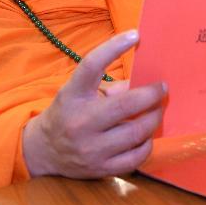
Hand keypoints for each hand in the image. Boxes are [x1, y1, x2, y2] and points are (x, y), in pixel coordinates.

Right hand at [22, 30, 164, 178]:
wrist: (44, 151)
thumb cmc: (69, 113)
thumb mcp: (80, 93)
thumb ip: (110, 87)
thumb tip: (145, 84)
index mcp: (72, 95)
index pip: (91, 66)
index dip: (113, 48)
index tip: (135, 35)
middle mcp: (80, 122)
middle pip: (125, 104)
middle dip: (151, 94)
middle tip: (162, 88)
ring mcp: (91, 148)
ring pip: (136, 132)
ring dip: (153, 118)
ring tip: (157, 110)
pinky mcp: (101, 169)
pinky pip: (136, 157)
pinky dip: (147, 143)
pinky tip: (146, 135)